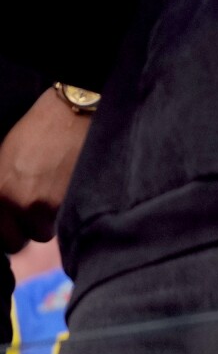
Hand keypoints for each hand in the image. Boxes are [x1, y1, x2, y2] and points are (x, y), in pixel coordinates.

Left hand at [0, 89, 89, 252]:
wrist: (74, 113)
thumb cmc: (38, 131)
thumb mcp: (5, 159)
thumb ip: (1, 191)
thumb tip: (5, 215)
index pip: (0, 235)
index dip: (10, 230)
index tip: (19, 223)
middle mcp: (14, 202)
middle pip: (21, 240)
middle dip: (29, 229)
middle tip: (40, 210)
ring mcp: (41, 205)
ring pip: (46, 232)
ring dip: (51, 220)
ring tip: (59, 195)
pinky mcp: (67, 203)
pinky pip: (66, 221)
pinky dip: (69, 211)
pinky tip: (71, 190)